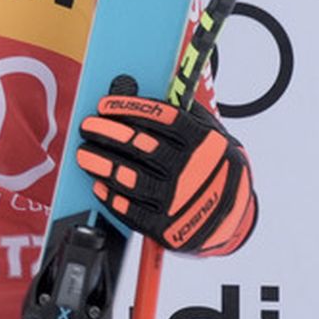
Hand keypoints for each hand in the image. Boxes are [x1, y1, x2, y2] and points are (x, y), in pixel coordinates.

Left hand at [74, 75, 257, 254]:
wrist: (235, 219)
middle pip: (141, 146)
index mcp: (205, 143)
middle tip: (87, 126)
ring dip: (101, 163)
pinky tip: (99, 183)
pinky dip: (110, 196)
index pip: (163, 118)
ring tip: (84, 153)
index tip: (104, 105)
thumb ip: (184, 114)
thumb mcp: (213, 137)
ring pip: (130, 178)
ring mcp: (179, 201)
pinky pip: (130, 210)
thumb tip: (143, 91)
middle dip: (106, 133)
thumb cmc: (216, 169)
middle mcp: (193, 170)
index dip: (129, 109)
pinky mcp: (167, 227)